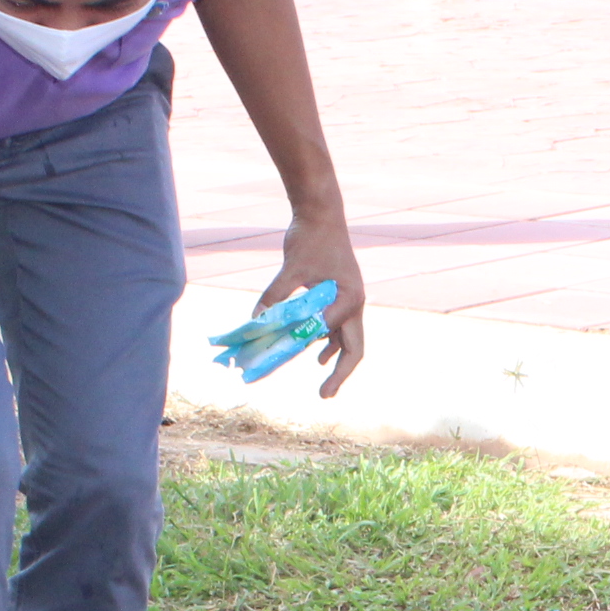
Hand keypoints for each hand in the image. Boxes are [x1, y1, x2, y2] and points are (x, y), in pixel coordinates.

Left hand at [265, 209, 364, 398]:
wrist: (321, 214)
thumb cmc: (311, 238)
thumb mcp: (291, 268)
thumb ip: (275, 295)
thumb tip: (255, 321)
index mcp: (349, 298)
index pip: (327, 331)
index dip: (305, 345)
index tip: (285, 356)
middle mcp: (354, 304)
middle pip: (354, 349)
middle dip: (340, 375)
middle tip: (323, 396)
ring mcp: (349, 302)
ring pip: (348, 341)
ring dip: (335, 363)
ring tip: (324, 386)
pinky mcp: (341, 298)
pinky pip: (339, 329)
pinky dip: (328, 344)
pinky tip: (317, 357)